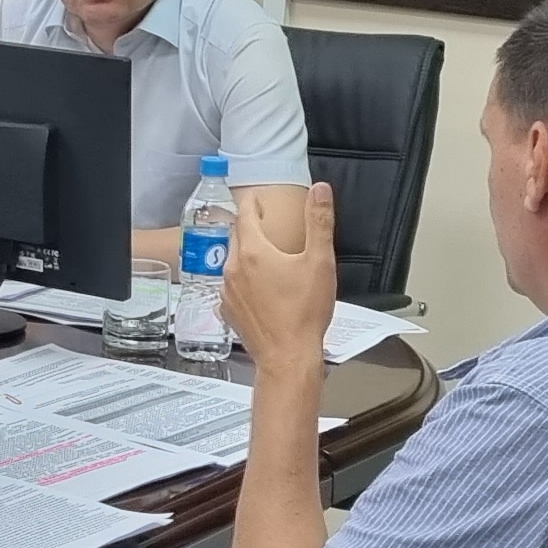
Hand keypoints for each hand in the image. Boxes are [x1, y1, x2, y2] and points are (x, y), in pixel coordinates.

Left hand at [224, 182, 335, 362]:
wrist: (287, 357)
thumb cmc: (304, 313)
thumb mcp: (320, 262)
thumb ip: (319, 222)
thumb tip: (320, 190)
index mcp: (253, 252)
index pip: (245, 215)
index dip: (252, 203)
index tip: (256, 198)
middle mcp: (233, 268)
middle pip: (236, 237)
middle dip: (248, 227)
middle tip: (262, 222)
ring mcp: (227, 291)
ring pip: (232, 262)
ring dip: (245, 255)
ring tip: (263, 255)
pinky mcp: (227, 311)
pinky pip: (230, 287)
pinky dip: (241, 280)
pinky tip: (257, 287)